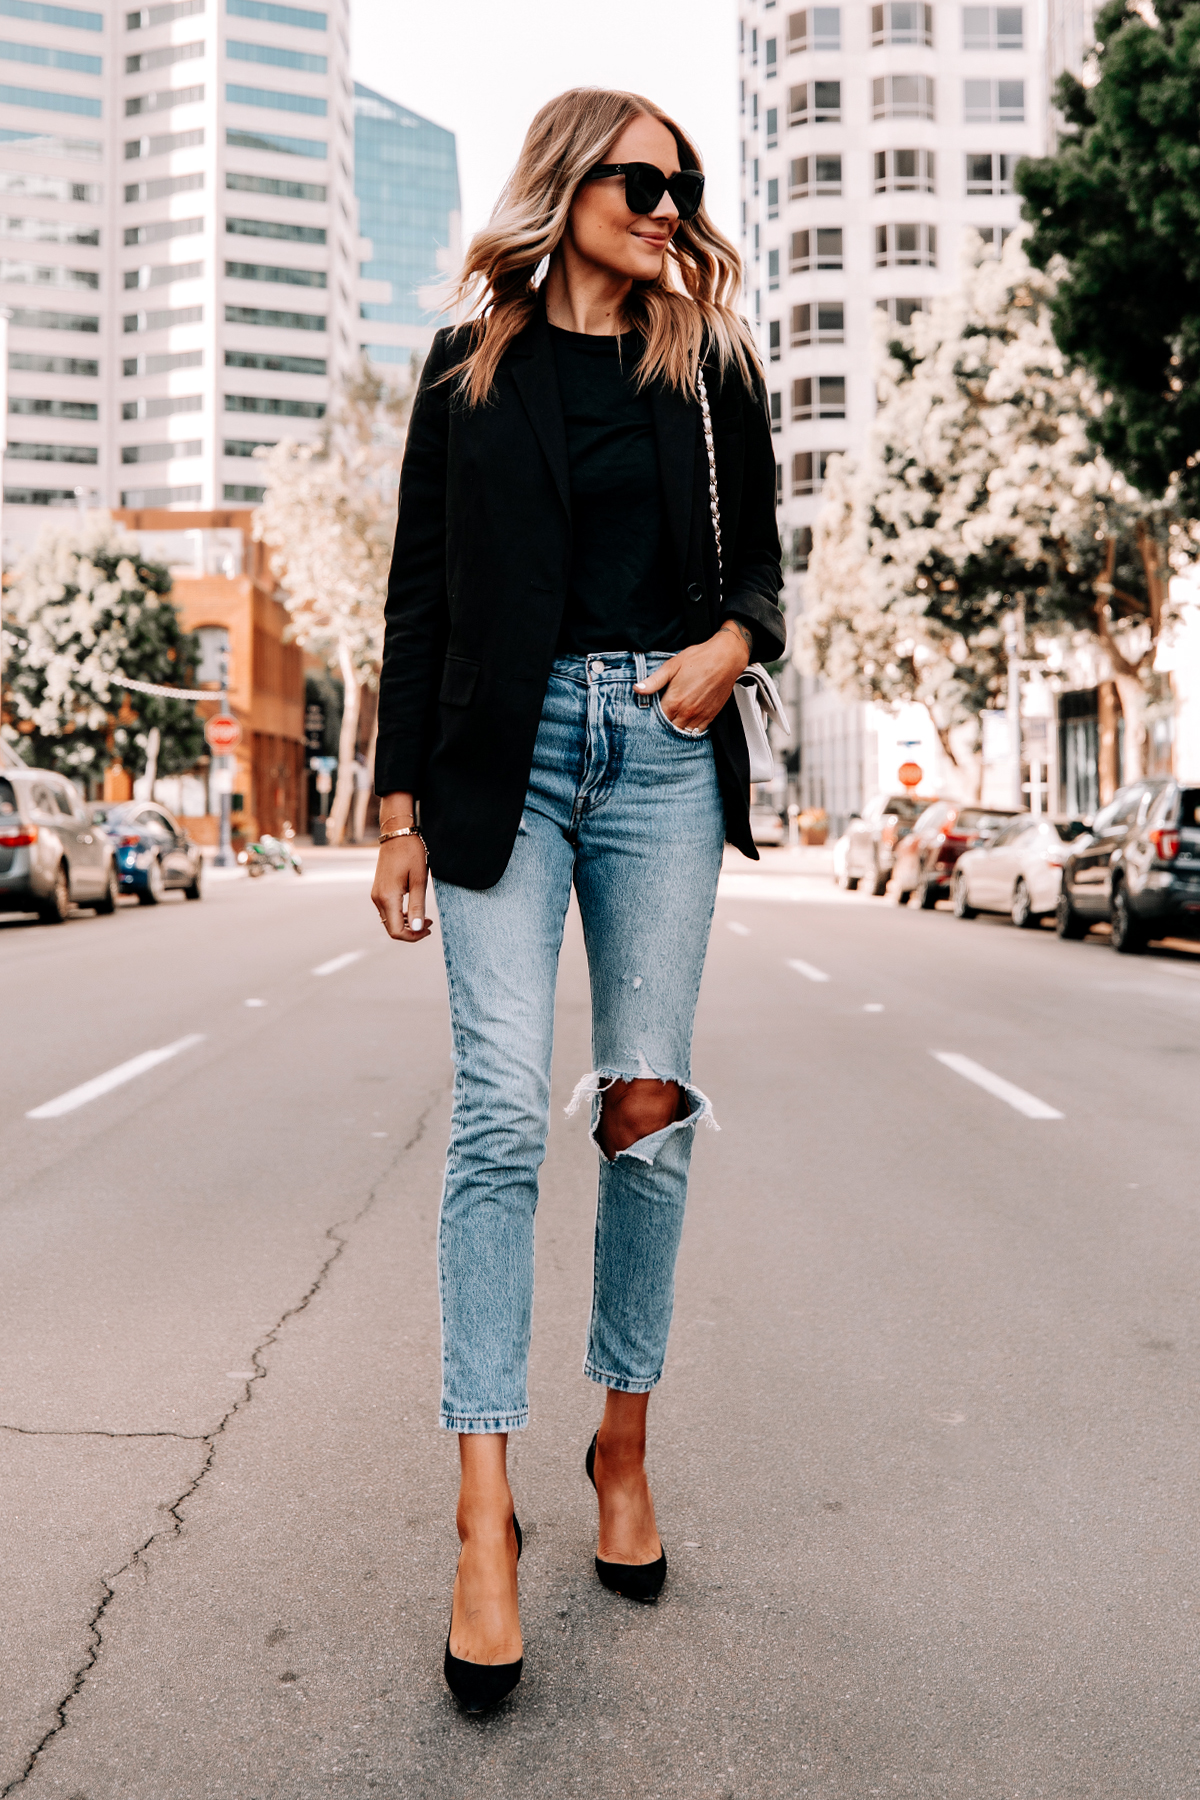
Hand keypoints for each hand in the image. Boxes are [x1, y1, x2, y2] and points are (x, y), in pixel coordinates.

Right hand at [372, 834, 431, 941]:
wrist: (397, 834)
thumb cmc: (411, 853)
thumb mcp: (419, 881)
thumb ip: (417, 907)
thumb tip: (418, 929)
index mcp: (388, 897)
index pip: (396, 931)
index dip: (413, 936)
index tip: (428, 929)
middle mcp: (378, 899)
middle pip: (391, 928)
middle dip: (411, 931)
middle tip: (429, 924)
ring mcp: (376, 894)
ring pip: (389, 921)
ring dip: (406, 924)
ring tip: (425, 917)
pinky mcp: (378, 890)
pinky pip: (387, 911)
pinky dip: (400, 915)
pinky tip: (413, 909)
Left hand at [633, 621, 751, 731]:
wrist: (726, 658)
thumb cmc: (700, 658)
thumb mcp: (672, 666)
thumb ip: (654, 681)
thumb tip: (638, 688)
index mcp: (674, 700)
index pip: (657, 719)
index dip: (651, 718)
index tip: (649, 715)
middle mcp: (687, 711)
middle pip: (669, 728)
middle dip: (663, 726)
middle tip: (660, 720)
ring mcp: (699, 715)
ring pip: (683, 732)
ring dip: (676, 729)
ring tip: (672, 724)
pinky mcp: (710, 715)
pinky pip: (698, 731)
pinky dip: (690, 731)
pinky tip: (686, 725)